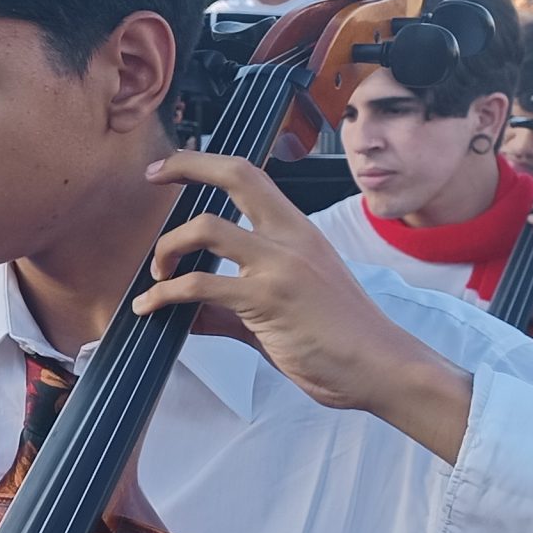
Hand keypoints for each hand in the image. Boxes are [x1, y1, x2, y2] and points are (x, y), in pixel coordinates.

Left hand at [133, 152, 473, 456]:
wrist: (383, 368)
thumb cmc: (343, 340)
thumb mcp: (285, 310)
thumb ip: (233, 307)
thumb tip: (188, 313)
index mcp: (299, 232)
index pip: (251, 176)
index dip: (206, 164)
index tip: (171, 167)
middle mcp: (291, 238)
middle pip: (236, 176)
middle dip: (186, 167)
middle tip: (151, 178)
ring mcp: (279, 266)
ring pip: (206, 227)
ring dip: (167, 248)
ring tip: (157, 276)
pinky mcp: (266, 299)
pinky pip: (198, 285)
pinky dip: (163, 295)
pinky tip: (150, 307)